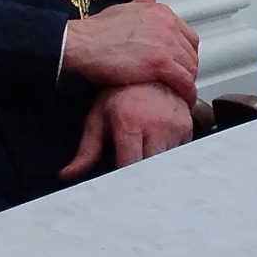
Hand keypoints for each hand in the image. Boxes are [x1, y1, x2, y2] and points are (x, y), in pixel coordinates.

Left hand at [58, 81, 195, 178]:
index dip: (124, 182)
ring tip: (144, 154)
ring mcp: (174, 125)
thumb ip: (85, 151)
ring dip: (155, 165)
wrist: (146, 68)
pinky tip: (157, 146)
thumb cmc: (120, 92)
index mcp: (131, 123)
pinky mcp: (187, 126)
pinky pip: (180, 153)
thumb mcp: (98, 118)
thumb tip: (68, 174)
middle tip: (130, 174)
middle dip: (140, 176)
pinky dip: (169, 155)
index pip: (130, 167)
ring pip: (167, 164)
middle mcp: (156, 124)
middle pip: (150, 170)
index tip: (118, 187)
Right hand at [61, 0, 199, 99]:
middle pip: (191, 52)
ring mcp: (166, 44)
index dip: (185, 51)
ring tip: (180, 91)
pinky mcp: (161, 64)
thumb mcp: (125, 7)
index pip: (187, 35)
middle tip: (180, 79)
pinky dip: (187, 92)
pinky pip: (184, 81)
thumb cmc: (96, 30)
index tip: (180, 61)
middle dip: (187, 67)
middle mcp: (169, 25)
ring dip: (187, 81)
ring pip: (190, 67)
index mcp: (162, 13)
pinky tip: (184, 99)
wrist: (82, 43)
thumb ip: (141, 1)